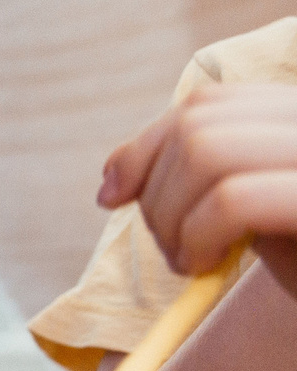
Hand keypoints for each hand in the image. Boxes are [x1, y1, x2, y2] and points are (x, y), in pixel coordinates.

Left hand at [100, 81, 296, 288]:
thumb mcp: (258, 215)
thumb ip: (208, 180)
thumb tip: (114, 181)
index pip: (209, 103)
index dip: (146, 147)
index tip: (112, 196)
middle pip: (199, 125)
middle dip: (158, 192)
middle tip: (173, 251)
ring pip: (207, 151)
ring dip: (172, 217)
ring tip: (194, 262)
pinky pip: (234, 198)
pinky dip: (196, 234)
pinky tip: (206, 267)